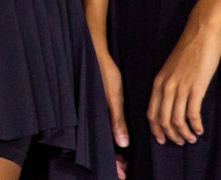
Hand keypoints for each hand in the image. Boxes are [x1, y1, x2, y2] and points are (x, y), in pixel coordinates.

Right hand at [95, 46, 128, 178]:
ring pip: (104, 138)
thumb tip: (123, 145)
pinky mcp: (100, 105)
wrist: (95, 52)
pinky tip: (120, 140)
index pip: (103, 147)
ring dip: (113, 150)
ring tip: (125, 159)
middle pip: (102, 145)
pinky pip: (105, 127)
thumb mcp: (113, 96)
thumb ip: (117, 121)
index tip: (123, 173)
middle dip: (113, 159)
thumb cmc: (104, 73)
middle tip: (125, 170)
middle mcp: (95, 116)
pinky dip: (112, 137)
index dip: (112, 162)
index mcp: (96, 117)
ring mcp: (97, 111)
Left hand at [148, 19, 220, 145]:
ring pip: (176, 120)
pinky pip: (192, 113)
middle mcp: (165, 86)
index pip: (151, 112)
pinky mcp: (195, 87)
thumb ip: (169, 83)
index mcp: (158, 82)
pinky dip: (195, 125)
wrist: (200, 34)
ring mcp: (180, 87)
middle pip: (162, 120)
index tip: (163, 139)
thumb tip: (172, 101)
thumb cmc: (188, 50)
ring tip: (191, 139)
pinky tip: (200, 130)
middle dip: (170, 135)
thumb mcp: (171, 68)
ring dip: (184, 133)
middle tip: (180, 142)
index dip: (156, 129)